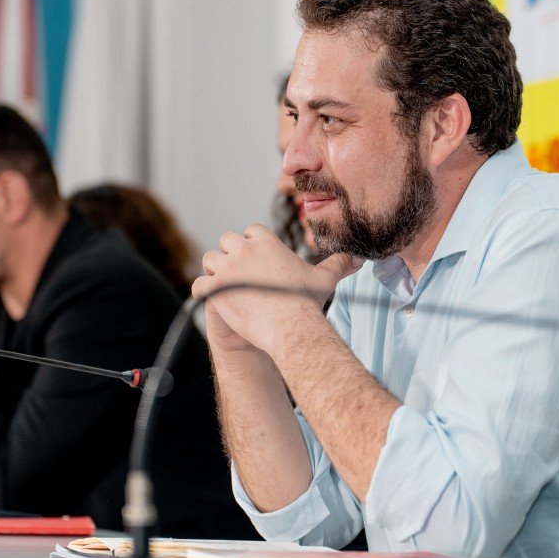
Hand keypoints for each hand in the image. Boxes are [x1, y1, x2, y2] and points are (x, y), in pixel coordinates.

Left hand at [193, 224, 361, 356]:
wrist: (291, 327)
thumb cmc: (307, 303)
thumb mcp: (325, 279)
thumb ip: (339, 264)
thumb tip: (359, 258)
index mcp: (267, 243)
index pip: (250, 231)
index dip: (250, 244)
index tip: (255, 259)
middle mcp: (244, 250)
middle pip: (226, 240)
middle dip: (230, 254)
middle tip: (237, 274)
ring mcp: (227, 269)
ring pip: (210, 260)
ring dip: (215, 272)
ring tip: (225, 287)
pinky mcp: (214, 289)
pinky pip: (198, 284)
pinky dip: (203, 292)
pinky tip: (212, 300)